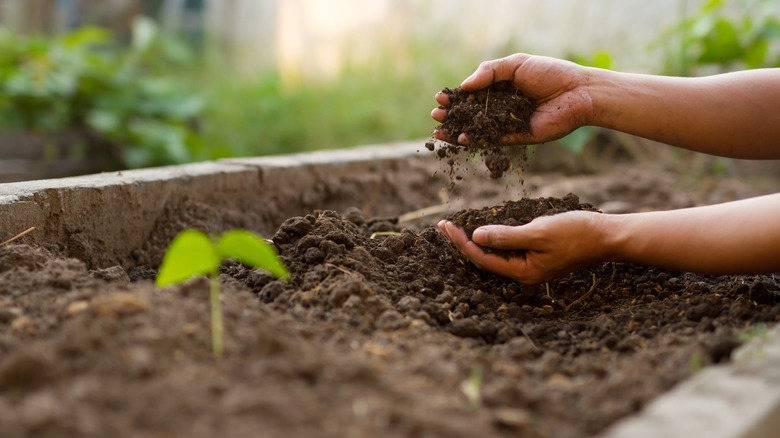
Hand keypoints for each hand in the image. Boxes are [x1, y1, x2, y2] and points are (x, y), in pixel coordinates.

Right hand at [431, 53, 594, 144]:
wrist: (578, 92)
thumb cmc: (550, 73)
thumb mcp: (516, 64)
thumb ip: (489, 72)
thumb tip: (464, 86)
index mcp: (502, 88)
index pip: (472, 94)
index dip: (456, 97)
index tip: (440, 97)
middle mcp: (502, 107)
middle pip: (471, 113)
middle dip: (452, 115)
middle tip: (435, 114)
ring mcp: (508, 123)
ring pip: (478, 129)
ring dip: (458, 131)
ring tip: (439, 131)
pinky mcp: (517, 137)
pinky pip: (492, 140)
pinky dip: (475, 141)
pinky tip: (461, 138)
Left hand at [438, 211, 609, 283]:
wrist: (607, 236)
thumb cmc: (576, 233)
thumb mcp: (538, 232)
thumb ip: (507, 237)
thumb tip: (477, 237)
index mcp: (523, 272)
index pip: (482, 258)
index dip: (461, 242)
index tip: (445, 226)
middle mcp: (524, 274)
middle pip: (486, 260)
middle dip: (464, 243)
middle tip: (444, 225)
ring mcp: (532, 267)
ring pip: (496, 256)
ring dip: (477, 242)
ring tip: (457, 228)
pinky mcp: (538, 258)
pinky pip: (509, 251)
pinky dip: (495, 239)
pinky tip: (487, 230)